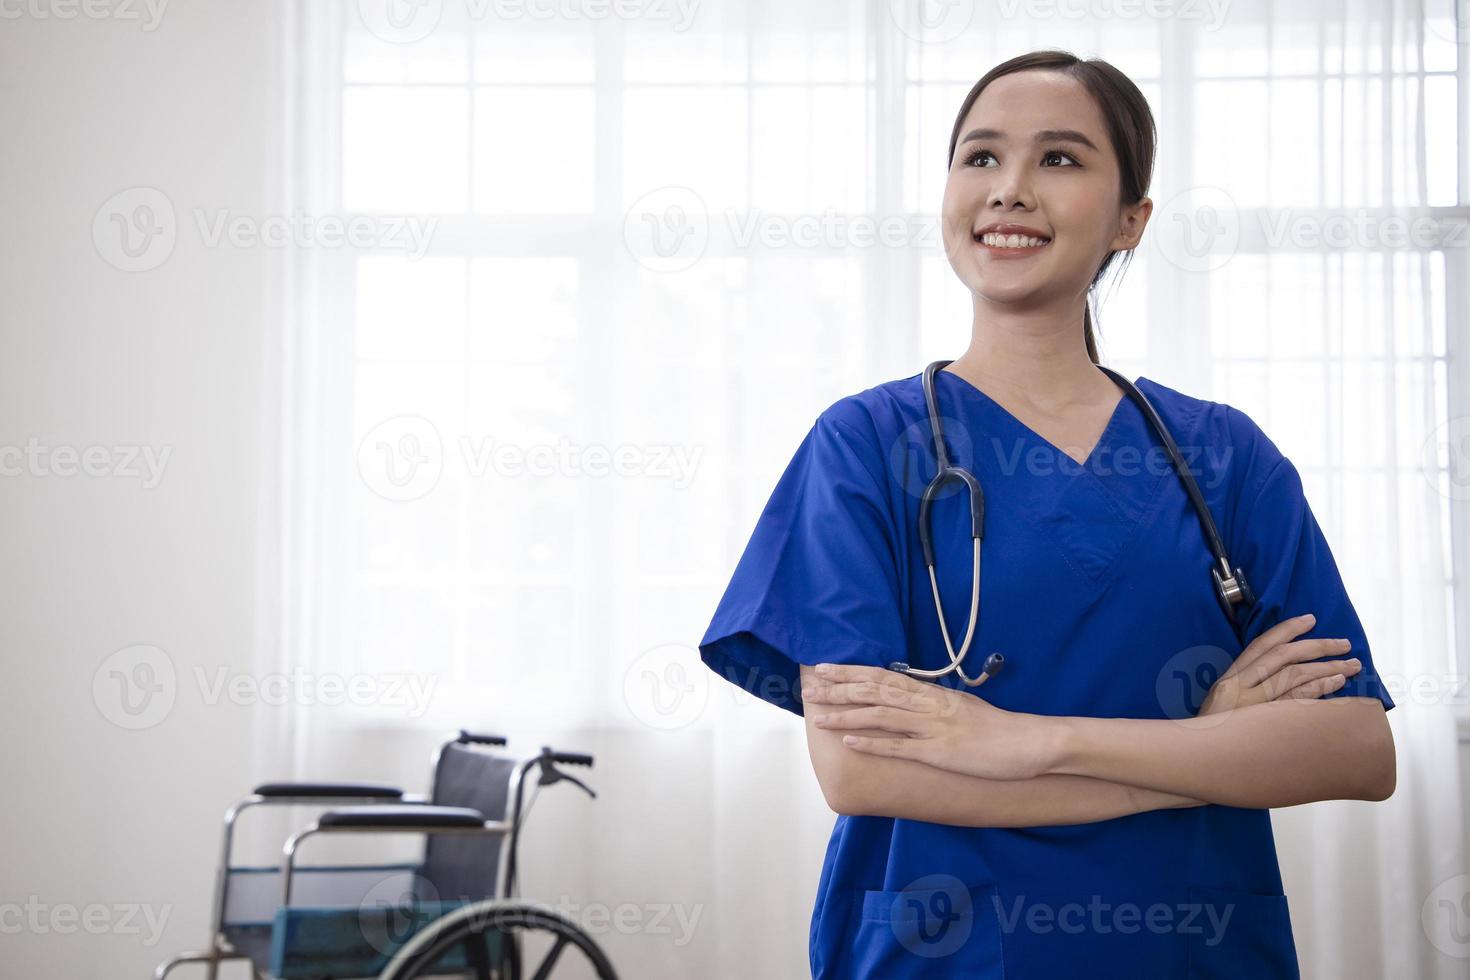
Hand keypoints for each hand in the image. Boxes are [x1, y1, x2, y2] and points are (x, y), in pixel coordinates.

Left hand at [800, 662, 1057, 779]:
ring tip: (818, 716)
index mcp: (932, 693)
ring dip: (846, 715)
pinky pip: (900, 747)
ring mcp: (933, 728)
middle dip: (839, 689)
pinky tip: (848, 742)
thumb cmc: (996, 727)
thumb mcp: (960, 705)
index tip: (825, 668)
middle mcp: (928, 705)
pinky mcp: (940, 752)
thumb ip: (933, 702)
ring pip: (881, 716)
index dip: (851, 672)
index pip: (883, 676)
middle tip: (809, 687)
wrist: (1029, 742)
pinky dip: (872, 743)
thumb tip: (908, 697)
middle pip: (875, 691)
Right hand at [1199, 613, 1360, 716]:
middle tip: (1344, 644)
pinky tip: (1336, 684)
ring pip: (1295, 675)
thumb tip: (1282, 672)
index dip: (1287, 629)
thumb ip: (1246, 685)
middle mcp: (1240, 685)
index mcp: (1230, 677)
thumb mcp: (1224, 702)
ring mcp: (1252, 704)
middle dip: (1318, 646)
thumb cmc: (1215, 732)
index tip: (1311, 620)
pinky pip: (1297, 701)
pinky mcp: (1264, 723)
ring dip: (1327, 668)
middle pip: (1284, 656)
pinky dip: (1319, 689)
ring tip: (1350, 666)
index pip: (1261, 644)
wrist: (1199, 759)